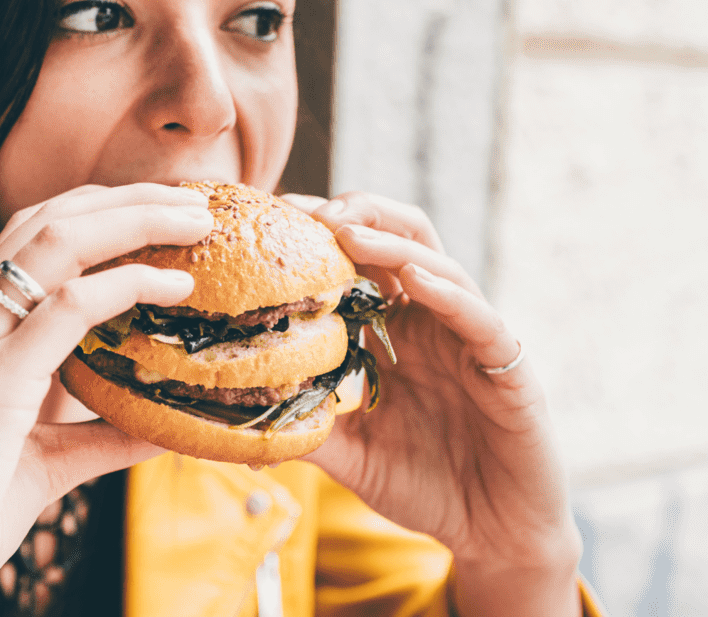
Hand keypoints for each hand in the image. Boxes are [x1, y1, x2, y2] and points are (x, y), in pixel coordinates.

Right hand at [0, 183, 213, 616]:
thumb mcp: (42, 457)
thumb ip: (100, 432)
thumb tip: (167, 424)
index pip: (28, 236)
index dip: (97, 209)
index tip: (161, 209)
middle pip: (46, 219)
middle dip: (126, 198)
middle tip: (196, 199)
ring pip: (56, 242)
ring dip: (135, 220)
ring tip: (197, 221)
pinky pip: (66, 308)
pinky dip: (128, 286)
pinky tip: (174, 288)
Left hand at [283, 191, 582, 616]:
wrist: (493, 536)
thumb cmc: (426, 487)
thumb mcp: (351, 455)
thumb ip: (307, 429)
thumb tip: (240, 417)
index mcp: (395, 334)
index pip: (359, 266)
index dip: (322, 238)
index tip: (276, 219)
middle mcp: (432, 325)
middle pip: (401, 242)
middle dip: (358, 215)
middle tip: (309, 212)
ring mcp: (471, 340)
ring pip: (438, 267)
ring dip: (391, 245)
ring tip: (348, 231)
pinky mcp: (508, 367)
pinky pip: (480, 319)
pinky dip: (448, 294)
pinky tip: (414, 280)